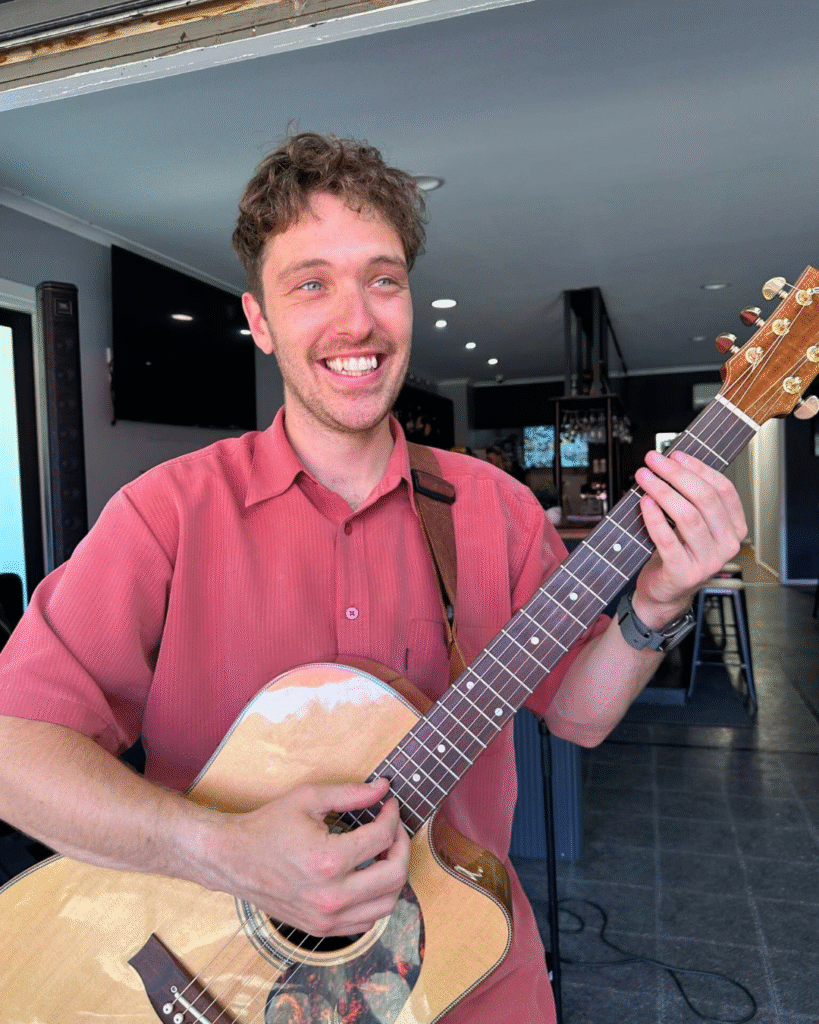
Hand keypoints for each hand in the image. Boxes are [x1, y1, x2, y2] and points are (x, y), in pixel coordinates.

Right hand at [200, 777, 409, 936]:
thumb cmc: (268, 826)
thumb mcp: (309, 799)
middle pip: (395, 876)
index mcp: (328, 860)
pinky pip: (367, 921)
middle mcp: (331, 895)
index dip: (393, 816)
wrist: (233, 859)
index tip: (390, 805)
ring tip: (384, 852)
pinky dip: (376, 899)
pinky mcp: (321, 929)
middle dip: (402, 846)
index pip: (382, 838)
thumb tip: (383, 788)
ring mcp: (326, 917)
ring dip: (394, 875)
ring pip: (386, 904)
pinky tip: (368, 876)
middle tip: (394, 829)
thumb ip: (351, 794)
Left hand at [633, 449, 746, 627]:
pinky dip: (654, 517)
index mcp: (734, 529)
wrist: (664, 592)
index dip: (699, 468)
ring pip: (687, 516)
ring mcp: (708, 561)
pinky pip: (668, 539)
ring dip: (663, 491)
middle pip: (705, 499)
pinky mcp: (684, 573)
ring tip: (644, 477)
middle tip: (653, 461)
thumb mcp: (691, 525)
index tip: (676, 454)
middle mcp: (727, 545)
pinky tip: (644, 501)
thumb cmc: (677, 553)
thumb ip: (691, 499)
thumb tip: (672, 462)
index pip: (723, 490)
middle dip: (676, 474)